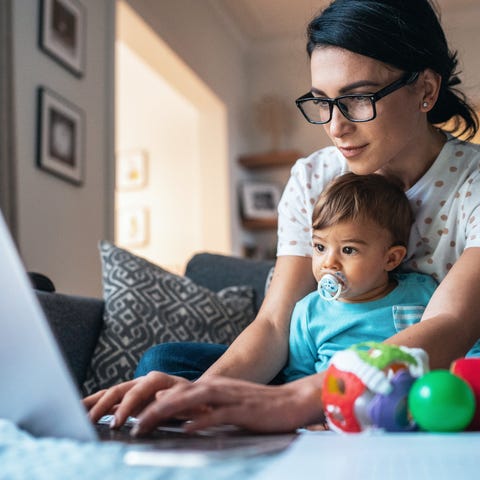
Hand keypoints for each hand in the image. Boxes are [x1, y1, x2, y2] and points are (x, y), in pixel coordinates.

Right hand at [83, 371, 189, 426]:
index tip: (119, 422)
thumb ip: (176, 399)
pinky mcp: (127, 399)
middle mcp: (142, 382)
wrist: (193, 396)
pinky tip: (80, 409)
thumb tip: (160, 396)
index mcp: (158, 380)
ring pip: (110, 393)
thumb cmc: (192, 400)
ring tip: (76, 413)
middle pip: (119, 390)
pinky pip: (108, 400)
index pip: (139, 390)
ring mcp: (133, 389)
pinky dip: (93, 403)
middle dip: (105, 406)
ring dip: (94, 404)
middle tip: (93, 422)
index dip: (128, 406)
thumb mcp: (190, 399)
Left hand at [131, 374, 325, 435]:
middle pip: (174, 394)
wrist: (293, 401)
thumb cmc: (259, 407)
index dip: (146, 402)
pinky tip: (186, 428)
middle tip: (120, 421)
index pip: (171, 392)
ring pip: (191, 401)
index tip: (123, 414)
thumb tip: (176, 417)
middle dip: (146, 407)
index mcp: (209, 388)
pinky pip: (219, 414)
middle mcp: (215, 388)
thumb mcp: (226, 407)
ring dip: (165, 412)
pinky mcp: (244, 410)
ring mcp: (229, 397)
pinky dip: (201, 420)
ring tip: (143, 424)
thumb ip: (202, 410)